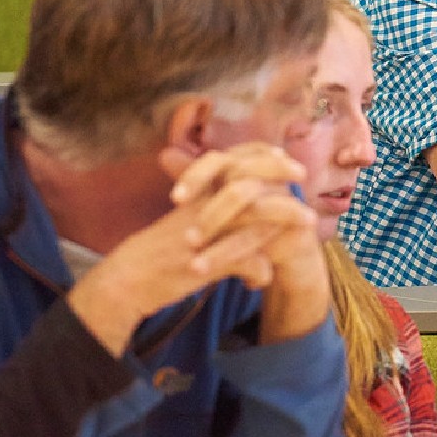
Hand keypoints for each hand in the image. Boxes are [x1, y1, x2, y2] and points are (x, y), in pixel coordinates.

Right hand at [70, 146, 317, 354]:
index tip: (283, 156)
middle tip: (303, 178)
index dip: (260, 154)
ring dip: (285, 219)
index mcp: (196, 191)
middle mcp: (200, 205)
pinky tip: (260, 281)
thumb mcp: (184, 217)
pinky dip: (259, 272)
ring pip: (254, 217)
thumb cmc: (158, 249)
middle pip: (248, 179)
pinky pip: (245, 261)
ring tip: (308, 224)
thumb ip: (210, 202)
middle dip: (280, 176)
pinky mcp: (204, 262)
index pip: (231, 158)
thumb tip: (239, 191)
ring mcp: (204, 231)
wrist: (127, 280)